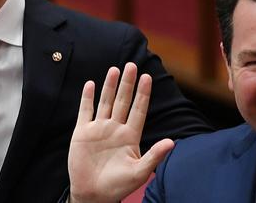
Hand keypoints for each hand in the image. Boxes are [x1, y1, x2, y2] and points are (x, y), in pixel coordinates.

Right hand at [68, 63, 173, 202]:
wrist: (93, 195)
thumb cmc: (118, 186)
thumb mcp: (139, 172)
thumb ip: (154, 156)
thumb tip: (172, 142)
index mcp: (130, 136)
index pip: (138, 110)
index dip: (143, 94)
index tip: (147, 77)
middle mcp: (115, 128)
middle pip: (122, 101)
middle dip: (127, 84)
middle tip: (132, 65)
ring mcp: (98, 129)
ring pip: (105, 102)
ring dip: (109, 86)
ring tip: (114, 69)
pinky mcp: (82, 133)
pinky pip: (85, 111)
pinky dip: (87, 98)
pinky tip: (90, 84)